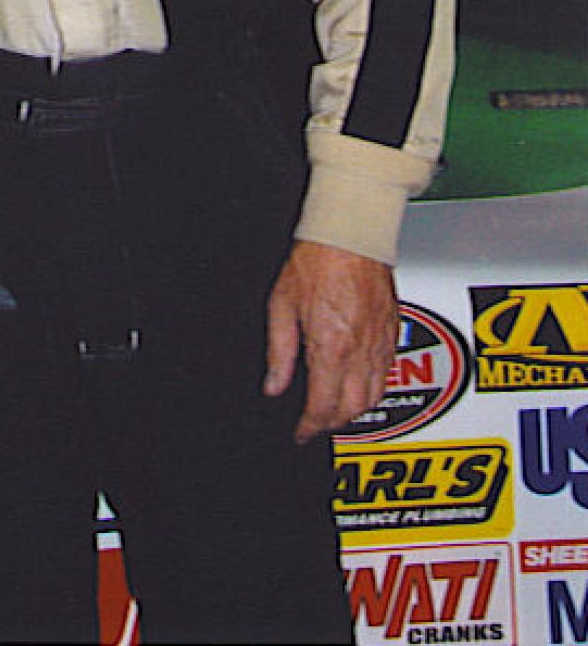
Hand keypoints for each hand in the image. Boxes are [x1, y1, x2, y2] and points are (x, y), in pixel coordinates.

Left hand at [263, 239, 397, 442]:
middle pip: (353, 409)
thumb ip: (278, 352)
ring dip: (355, 410)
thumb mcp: (281, 305)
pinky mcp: (393, 330)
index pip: (323, 407)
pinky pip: (387, 372)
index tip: (300, 433)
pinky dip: (374, 387)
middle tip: (315, 422)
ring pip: (374, 396)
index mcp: (331, 346)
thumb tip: (273, 385)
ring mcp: (381, 341)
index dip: (310, 427)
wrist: (350, 233)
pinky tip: (359, 382)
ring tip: (335, 408)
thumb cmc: (316, 259)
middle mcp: (360, 350)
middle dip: (332, 423)